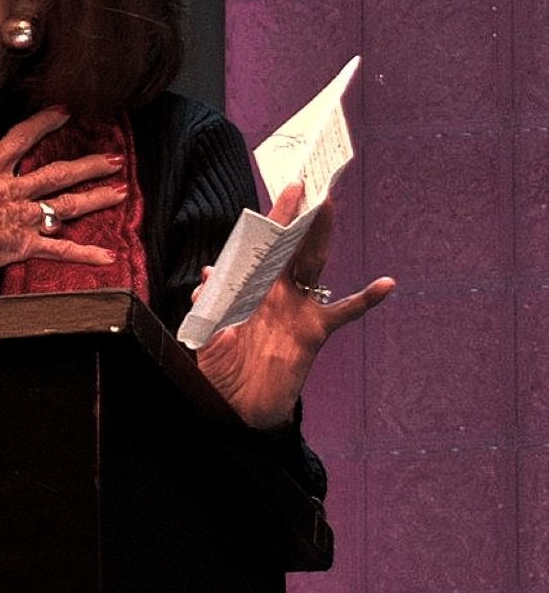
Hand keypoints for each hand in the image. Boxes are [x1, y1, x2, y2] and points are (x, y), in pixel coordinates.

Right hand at [0, 108, 125, 301]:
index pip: (21, 138)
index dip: (44, 122)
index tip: (64, 112)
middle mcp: (12, 190)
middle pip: (58, 172)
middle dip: (89, 164)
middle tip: (113, 158)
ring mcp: (23, 217)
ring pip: (68, 204)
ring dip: (96, 198)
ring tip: (120, 191)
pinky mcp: (25, 244)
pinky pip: (60, 251)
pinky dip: (85, 253)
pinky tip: (107, 255)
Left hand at [194, 183, 395, 429]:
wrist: (236, 408)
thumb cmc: (222, 369)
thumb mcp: (208, 333)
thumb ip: (209, 304)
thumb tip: (209, 275)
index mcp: (251, 289)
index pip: (262, 247)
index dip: (274, 218)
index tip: (287, 189)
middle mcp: (276, 293)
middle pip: (290, 247)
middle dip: (299, 216)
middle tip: (311, 184)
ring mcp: (297, 310)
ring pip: (313, 266)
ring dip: (321, 238)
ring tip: (330, 209)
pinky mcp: (313, 333)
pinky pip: (343, 313)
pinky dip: (364, 300)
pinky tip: (385, 284)